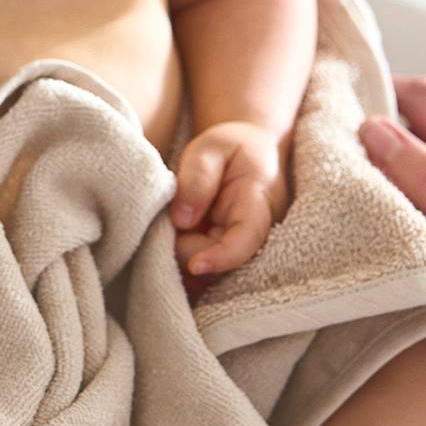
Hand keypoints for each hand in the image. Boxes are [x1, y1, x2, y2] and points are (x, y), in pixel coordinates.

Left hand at [169, 120, 287, 288]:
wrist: (252, 154)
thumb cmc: (231, 148)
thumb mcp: (211, 148)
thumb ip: (197, 178)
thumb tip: (182, 220)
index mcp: (259, 203)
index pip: (247, 238)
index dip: (222, 257)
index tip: (194, 265)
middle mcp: (259, 235)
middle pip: (223, 263)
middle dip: (188, 250)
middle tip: (166, 220)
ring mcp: (245, 250)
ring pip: (213, 275)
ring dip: (184, 259)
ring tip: (170, 227)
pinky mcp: (229, 259)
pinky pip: (207, 277)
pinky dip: (185, 265)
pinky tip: (173, 242)